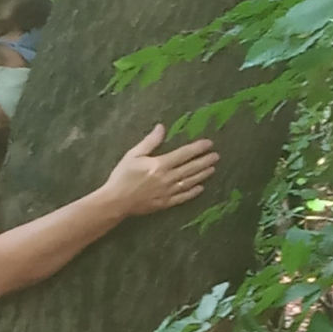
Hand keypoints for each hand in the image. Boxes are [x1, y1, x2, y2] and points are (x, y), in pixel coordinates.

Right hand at [102, 123, 217, 217]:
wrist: (116, 201)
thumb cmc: (122, 176)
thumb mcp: (133, 155)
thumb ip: (149, 142)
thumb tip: (161, 127)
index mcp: (160, 164)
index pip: (183, 154)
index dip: (197, 148)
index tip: (209, 143)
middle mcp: (167, 178)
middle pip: (190, 168)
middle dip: (204, 161)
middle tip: (216, 156)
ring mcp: (167, 192)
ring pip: (189, 182)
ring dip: (202, 175)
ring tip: (212, 169)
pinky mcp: (165, 203)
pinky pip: (182, 198)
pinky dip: (192, 192)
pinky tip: (200, 188)